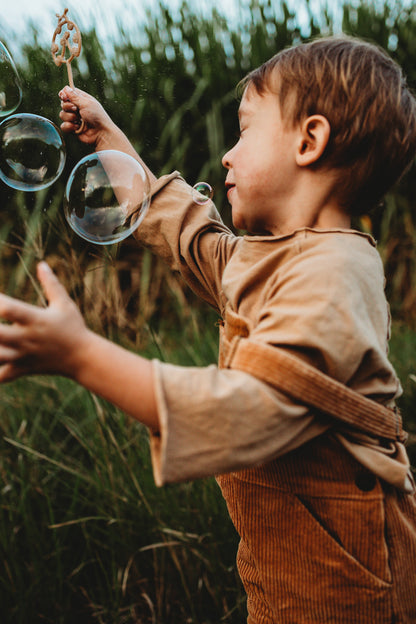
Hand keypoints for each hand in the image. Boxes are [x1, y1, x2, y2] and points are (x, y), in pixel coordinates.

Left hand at [0, 262, 89, 381]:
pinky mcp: (23, 368)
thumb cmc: (74, 327)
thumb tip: (41, 264)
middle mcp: (27, 338)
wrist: (83, 358)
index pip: (10, 309)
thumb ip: (51, 284)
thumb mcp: (65, 304)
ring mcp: (23, 355)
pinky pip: (2, 375)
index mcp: (36, 320)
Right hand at [59, 86, 117, 148]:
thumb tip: (65, 88)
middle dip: (67, 107)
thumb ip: (74, 96)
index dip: (64, 94)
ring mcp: (74, 119)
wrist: (101, 133)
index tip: (64, 97)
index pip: (68, 93)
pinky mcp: (72, 129)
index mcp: (81, 100)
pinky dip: (69, 127)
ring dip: (70, 117)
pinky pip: (63, 126)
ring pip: (62, 115)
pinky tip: (77, 128)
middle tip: (76, 110)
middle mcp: (77, 108)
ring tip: (79, 120)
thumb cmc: (97, 116)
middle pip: (63, 104)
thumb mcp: (86, 103)